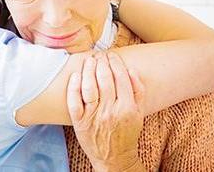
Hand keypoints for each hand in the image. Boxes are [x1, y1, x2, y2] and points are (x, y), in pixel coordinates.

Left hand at [67, 52, 145, 171]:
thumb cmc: (127, 132)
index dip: (115, 62)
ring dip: (89, 70)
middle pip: (104, 79)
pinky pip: (74, 102)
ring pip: (89, 87)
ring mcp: (93, 117)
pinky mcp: (80, 122)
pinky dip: (74, 87)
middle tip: (99, 55)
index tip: (111, 55)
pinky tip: (76, 75)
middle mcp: (110, 111)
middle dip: (102, 63)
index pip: (121, 77)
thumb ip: (138, 90)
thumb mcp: (139, 113)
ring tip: (89, 60)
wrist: (115, 158)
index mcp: (127, 108)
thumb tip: (131, 69)